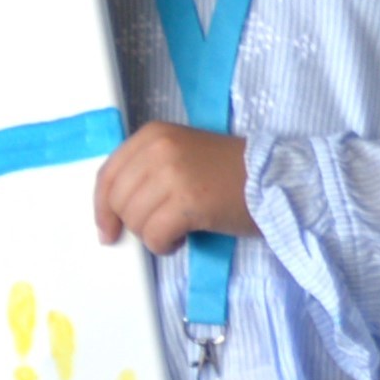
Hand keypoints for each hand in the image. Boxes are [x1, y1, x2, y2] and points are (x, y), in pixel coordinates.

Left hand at [90, 125, 250, 255]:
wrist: (277, 181)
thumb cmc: (230, 173)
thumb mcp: (180, 155)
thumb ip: (146, 170)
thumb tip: (111, 209)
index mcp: (152, 134)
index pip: (108, 174)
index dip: (101, 207)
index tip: (106, 228)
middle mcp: (158, 149)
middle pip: (118, 200)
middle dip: (132, 223)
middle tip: (159, 228)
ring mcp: (172, 174)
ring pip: (135, 220)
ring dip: (152, 234)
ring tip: (178, 229)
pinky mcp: (188, 202)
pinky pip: (155, 235)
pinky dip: (164, 245)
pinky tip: (183, 238)